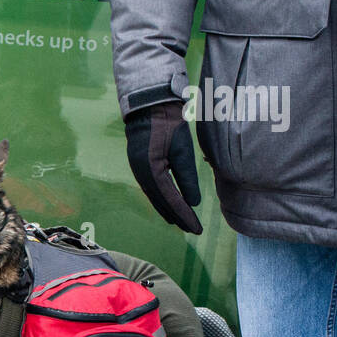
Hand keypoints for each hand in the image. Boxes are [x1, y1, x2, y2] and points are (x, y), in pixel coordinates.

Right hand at [125, 101, 202, 233]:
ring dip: (169, 211)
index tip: (197, 228)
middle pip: (161, 203)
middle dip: (178, 217)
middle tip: (193, 230)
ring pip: (155, 198)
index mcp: (152, 171)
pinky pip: (152, 190)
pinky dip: (162, 200)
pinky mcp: (140, 166)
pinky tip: (169, 204)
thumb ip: (187, 177)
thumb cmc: (168, 124)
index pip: (171, 200)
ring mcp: (138, 171)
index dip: (185, 215)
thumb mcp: (183, 149)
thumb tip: (193, 202)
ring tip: (181, 222)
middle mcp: (142, 175)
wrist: (149, 106)